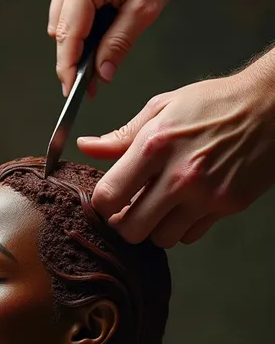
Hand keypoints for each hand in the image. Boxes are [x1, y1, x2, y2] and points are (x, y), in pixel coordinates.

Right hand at [48, 0, 202, 94]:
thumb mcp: (145, 7)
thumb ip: (120, 44)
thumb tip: (102, 72)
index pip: (68, 36)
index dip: (68, 68)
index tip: (71, 90)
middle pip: (59, 32)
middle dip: (74, 58)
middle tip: (93, 79)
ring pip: (59, 21)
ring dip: (77, 40)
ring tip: (101, 50)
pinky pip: (65, 7)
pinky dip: (79, 23)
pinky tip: (99, 27)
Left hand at [78, 51, 274, 246]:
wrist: (270, 107)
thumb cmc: (214, 104)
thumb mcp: (162, 108)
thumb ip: (122, 135)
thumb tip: (86, 146)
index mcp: (155, 145)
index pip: (108, 196)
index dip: (101, 204)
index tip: (107, 200)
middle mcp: (179, 175)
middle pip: (130, 229)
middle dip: (124, 223)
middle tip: (129, 210)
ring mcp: (205, 195)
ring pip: (160, 239)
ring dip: (154, 228)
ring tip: (159, 206)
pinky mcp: (226, 207)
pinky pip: (189, 236)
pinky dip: (181, 228)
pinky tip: (184, 207)